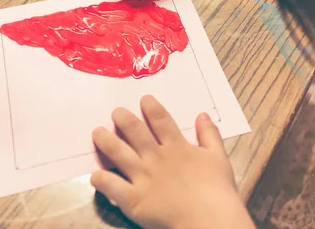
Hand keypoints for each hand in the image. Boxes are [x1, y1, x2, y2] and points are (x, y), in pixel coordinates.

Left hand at [90, 95, 254, 228]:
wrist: (209, 219)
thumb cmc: (217, 189)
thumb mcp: (219, 157)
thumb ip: (209, 135)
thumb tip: (202, 114)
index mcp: (177, 147)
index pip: (161, 121)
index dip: (151, 108)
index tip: (144, 99)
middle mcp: (156, 158)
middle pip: (135, 132)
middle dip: (123, 119)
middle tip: (115, 112)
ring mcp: (142, 178)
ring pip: (119, 154)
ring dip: (106, 141)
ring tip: (97, 133)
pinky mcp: (133, 199)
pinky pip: (112, 186)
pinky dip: (101, 179)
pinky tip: (95, 175)